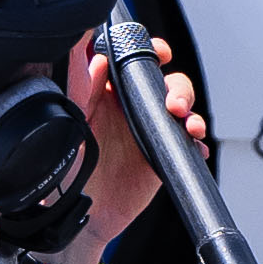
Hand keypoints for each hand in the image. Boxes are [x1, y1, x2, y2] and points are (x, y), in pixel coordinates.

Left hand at [63, 29, 200, 242]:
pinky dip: (197, 142)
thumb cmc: (65, 166)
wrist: (77, 211)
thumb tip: (94, 55)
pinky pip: (189, 143)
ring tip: (187, 123)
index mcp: (107, 92)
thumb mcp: (68, 120)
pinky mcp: (163, 155)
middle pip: (166, 82)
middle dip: (178, 87)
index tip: (159, 52)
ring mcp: (149, 130)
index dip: (151, 52)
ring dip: (191, 111)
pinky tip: (194, 144)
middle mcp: (131, 107)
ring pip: (182, 108)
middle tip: (174, 102)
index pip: (133, 62)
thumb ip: (80, 86)